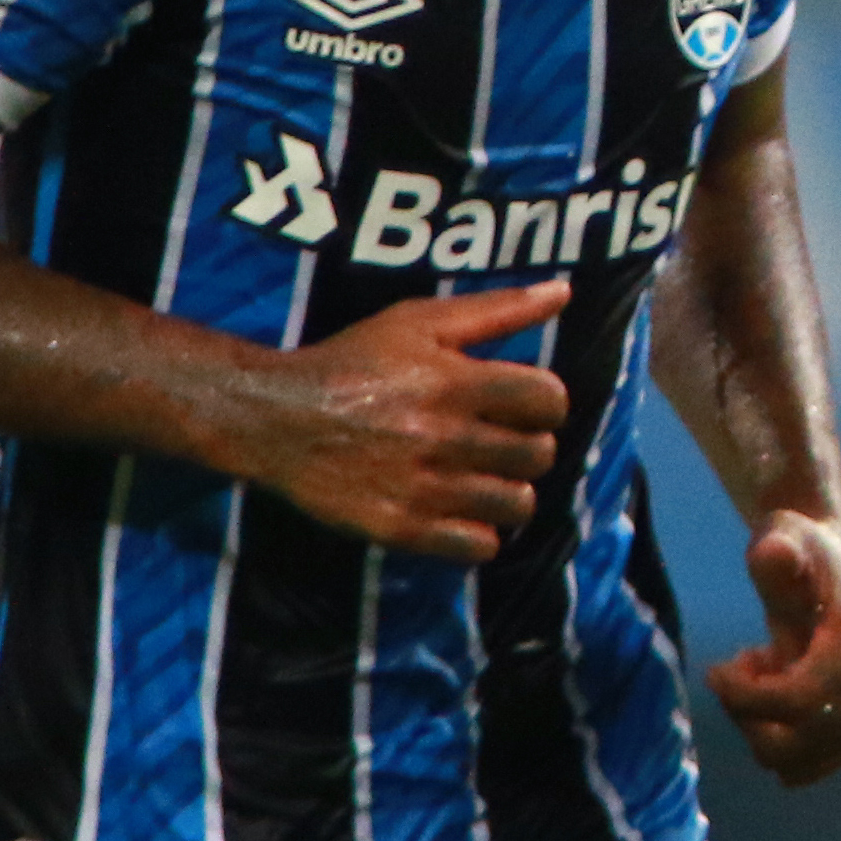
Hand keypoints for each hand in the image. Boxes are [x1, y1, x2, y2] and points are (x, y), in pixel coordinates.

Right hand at [226, 283, 572, 560]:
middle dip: (527, 445)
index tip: (522, 403)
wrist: (277, 418)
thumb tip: (563, 293)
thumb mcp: (419, 321)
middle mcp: (443, 436)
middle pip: (538, 454)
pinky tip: (458, 510)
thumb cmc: (353, 361)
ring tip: (481, 476)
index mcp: (453, 381)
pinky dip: (478, 533)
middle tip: (497, 440)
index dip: (545, 401)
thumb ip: (498, 310)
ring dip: (507, 491)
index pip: (549, 400)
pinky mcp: (400, 528)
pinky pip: (480, 547)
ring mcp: (422, 487)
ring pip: (517, 504)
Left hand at [703, 508, 840, 787]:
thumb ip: (775, 555)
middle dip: (747, 712)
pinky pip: (801, 770)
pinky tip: (775, 699)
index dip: (746, 697)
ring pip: (791, 762)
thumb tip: (775, 554)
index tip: (714, 670)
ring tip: (761, 677)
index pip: (800, 700)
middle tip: (738, 668)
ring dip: (759, 726)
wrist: (832, 566)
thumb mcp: (782, 538)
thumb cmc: (800, 551)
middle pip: (792, 740)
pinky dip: (776, 742)